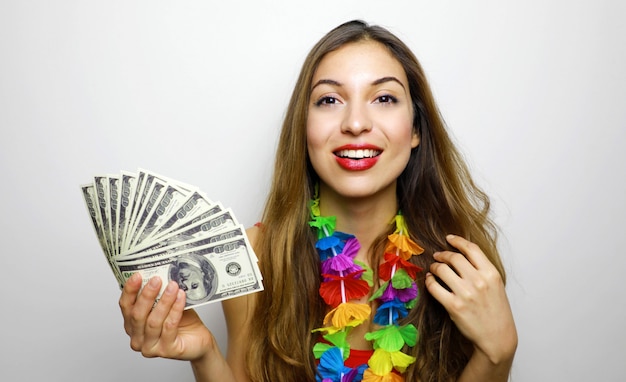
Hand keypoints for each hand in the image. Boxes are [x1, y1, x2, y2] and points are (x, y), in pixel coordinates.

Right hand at [119, 273, 214, 360]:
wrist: (198, 339)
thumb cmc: (182, 322)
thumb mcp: (167, 304)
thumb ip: (159, 294)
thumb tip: (159, 273)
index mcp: (133, 324)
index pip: (125, 306)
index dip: (129, 291)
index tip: (137, 276)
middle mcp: (137, 337)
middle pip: (137, 315)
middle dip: (147, 295)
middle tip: (157, 280)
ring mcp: (150, 347)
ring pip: (153, 322)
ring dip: (164, 302)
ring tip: (173, 287)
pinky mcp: (166, 350)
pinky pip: (169, 327)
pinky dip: (175, 310)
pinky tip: (180, 298)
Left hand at [425, 234, 516, 364]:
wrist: (497, 337)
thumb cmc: (497, 312)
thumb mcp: (496, 286)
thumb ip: (482, 270)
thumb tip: (462, 255)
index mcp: (491, 274)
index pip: (471, 249)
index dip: (458, 241)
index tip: (449, 238)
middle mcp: (479, 281)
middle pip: (454, 257)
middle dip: (443, 254)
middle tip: (438, 256)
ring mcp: (465, 293)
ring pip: (442, 269)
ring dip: (435, 266)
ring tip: (434, 268)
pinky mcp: (453, 306)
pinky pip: (434, 287)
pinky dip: (429, 281)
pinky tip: (430, 280)